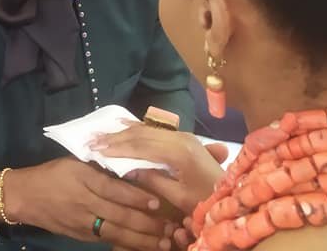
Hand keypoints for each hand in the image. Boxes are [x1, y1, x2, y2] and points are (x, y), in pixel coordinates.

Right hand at [3, 157, 174, 249]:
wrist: (25, 196)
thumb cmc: (52, 174)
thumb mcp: (75, 163)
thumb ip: (100, 168)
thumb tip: (131, 169)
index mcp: (83, 179)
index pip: (114, 190)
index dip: (136, 197)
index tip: (157, 200)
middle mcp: (84, 202)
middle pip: (119, 215)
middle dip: (147, 223)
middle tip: (170, 226)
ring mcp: (83, 222)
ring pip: (117, 232)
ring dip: (142, 239)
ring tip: (163, 242)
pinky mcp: (81, 235)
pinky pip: (107, 240)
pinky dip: (127, 244)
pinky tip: (142, 246)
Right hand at [93, 125, 225, 215]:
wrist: (234, 199)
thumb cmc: (205, 201)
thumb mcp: (178, 196)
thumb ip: (152, 179)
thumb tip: (126, 168)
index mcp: (178, 150)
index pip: (140, 145)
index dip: (116, 147)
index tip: (96, 149)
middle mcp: (180, 138)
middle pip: (140, 134)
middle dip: (114, 137)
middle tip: (92, 139)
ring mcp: (182, 136)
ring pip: (145, 130)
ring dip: (121, 133)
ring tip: (100, 134)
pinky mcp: (183, 139)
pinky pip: (154, 131)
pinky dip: (135, 129)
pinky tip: (122, 126)